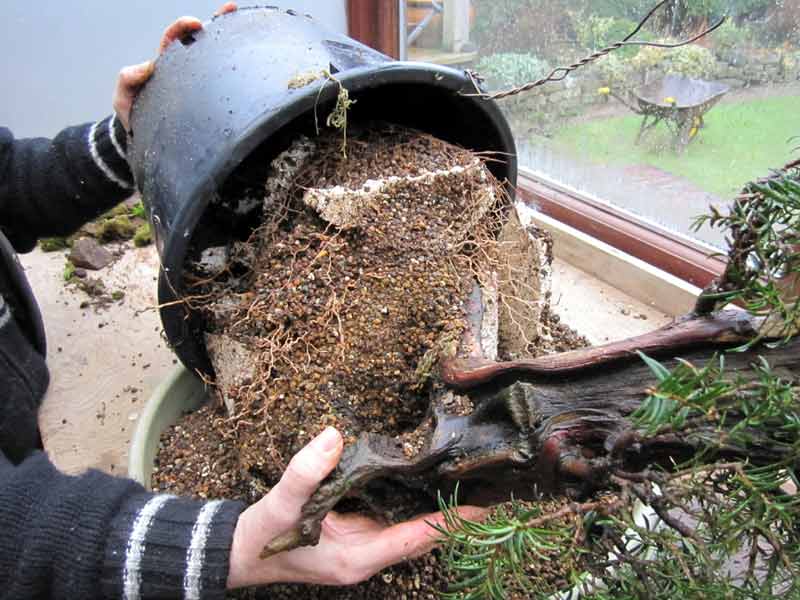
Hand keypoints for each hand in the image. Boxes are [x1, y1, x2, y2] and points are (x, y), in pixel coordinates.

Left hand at [112, 2, 237, 130]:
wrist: (146, 140)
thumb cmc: (135, 116)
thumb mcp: (124, 97)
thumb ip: (128, 79)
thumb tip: (145, 66)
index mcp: (164, 63)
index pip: (174, 37)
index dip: (183, 27)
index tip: (196, 24)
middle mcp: (184, 69)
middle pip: (203, 40)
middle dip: (218, 22)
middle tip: (229, 11)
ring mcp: (199, 84)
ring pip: (218, 59)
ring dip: (233, 42)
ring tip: (249, 28)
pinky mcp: (211, 100)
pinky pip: (225, 84)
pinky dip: (238, 74)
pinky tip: (253, 65)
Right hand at [226, 427, 486, 588]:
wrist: (243, 551)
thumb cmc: (264, 532)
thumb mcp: (281, 501)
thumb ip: (305, 471)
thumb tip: (334, 435)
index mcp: (357, 557)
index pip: (415, 539)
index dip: (450, 522)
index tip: (483, 505)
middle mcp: (370, 557)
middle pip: (424, 539)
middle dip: (457, 517)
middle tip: (491, 488)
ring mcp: (367, 549)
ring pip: (414, 532)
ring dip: (441, 512)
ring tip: (473, 483)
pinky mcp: (361, 536)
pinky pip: (399, 523)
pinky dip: (418, 506)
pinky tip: (430, 482)